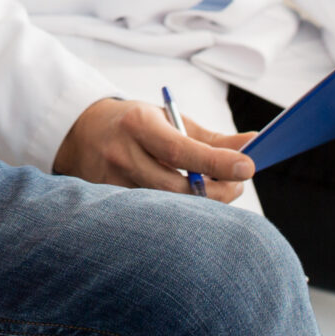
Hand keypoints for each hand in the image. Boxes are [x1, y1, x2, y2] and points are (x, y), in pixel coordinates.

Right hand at [51, 98, 255, 201]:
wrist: (82, 133)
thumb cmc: (135, 124)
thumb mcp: (169, 119)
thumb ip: (212, 137)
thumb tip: (252, 144)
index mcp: (138, 125)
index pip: (182, 150)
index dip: (217, 163)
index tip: (248, 167)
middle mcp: (122, 154)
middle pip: (176, 189)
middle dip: (216, 192)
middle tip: (237, 185)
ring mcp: (112, 183)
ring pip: (166, 208)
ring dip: (200, 205)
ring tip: (216, 192)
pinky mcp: (108, 203)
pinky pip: (152, 215)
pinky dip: (177, 212)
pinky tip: (188, 204)